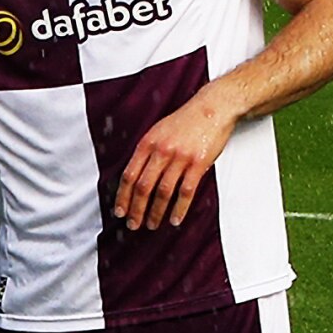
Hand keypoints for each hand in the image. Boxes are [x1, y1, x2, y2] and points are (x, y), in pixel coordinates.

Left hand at [115, 92, 238, 230]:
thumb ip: (147, 152)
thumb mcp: (158, 131)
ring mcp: (179, 158)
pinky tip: (175, 219)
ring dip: (155, 212)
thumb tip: (135, 175)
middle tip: (133, 224)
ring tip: (152, 224)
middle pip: (143, 187)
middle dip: (136, 209)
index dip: (122, 196)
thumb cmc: (186, 120)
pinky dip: (179, 209)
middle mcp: (161, 151)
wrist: (213, 107)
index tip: (119, 211)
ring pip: (162, 192)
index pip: (129, 175)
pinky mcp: (198, 164)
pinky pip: (186, 191)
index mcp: (147, 143)